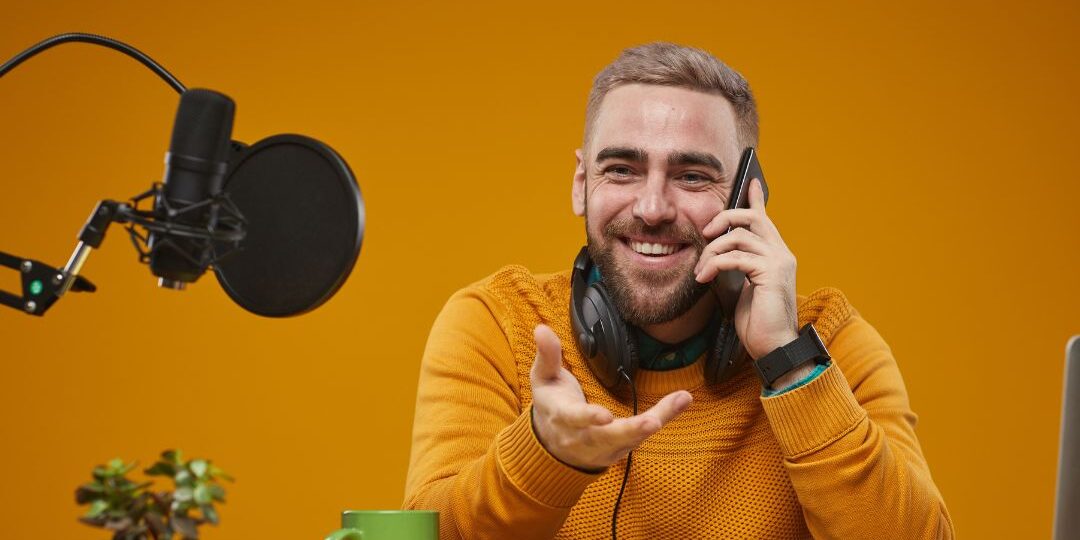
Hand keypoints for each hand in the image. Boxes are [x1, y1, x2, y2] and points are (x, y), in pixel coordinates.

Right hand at [529, 324, 691, 470]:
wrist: (551, 445)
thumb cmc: (550, 405)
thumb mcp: (542, 379)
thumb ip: (547, 355)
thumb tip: (541, 328)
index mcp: (563, 418)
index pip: (575, 419)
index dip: (589, 418)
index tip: (605, 415)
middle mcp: (584, 438)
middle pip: (609, 437)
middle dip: (631, 431)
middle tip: (652, 422)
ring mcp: (603, 448)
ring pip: (632, 437)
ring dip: (658, 419)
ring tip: (680, 400)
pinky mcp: (619, 450)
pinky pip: (643, 435)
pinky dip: (664, 417)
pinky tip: (682, 400)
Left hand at [694, 178, 798, 359]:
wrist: (774, 347)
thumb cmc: (757, 322)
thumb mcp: (740, 288)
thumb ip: (733, 267)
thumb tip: (713, 255)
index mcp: (775, 254)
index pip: (765, 218)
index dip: (756, 198)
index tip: (750, 181)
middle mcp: (781, 253)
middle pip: (752, 217)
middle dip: (724, 218)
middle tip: (705, 232)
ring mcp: (779, 261)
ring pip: (738, 236)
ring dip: (711, 251)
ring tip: (700, 271)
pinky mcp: (771, 273)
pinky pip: (736, 257)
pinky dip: (715, 265)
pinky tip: (704, 279)